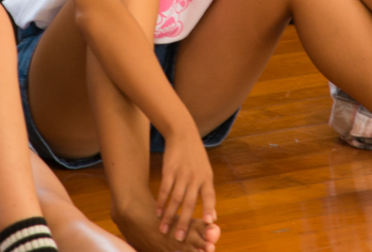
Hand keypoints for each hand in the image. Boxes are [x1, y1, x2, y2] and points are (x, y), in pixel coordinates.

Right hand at [156, 122, 216, 242]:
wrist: (183, 133)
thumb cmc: (196, 157)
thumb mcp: (206, 171)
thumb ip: (207, 193)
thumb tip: (213, 216)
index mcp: (206, 178)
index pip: (209, 196)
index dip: (209, 209)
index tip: (209, 223)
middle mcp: (195, 176)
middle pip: (189, 203)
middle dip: (184, 222)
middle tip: (179, 238)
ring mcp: (181, 173)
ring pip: (175, 199)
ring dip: (169, 216)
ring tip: (165, 230)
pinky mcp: (169, 170)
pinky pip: (164, 189)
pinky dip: (161, 202)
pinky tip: (158, 212)